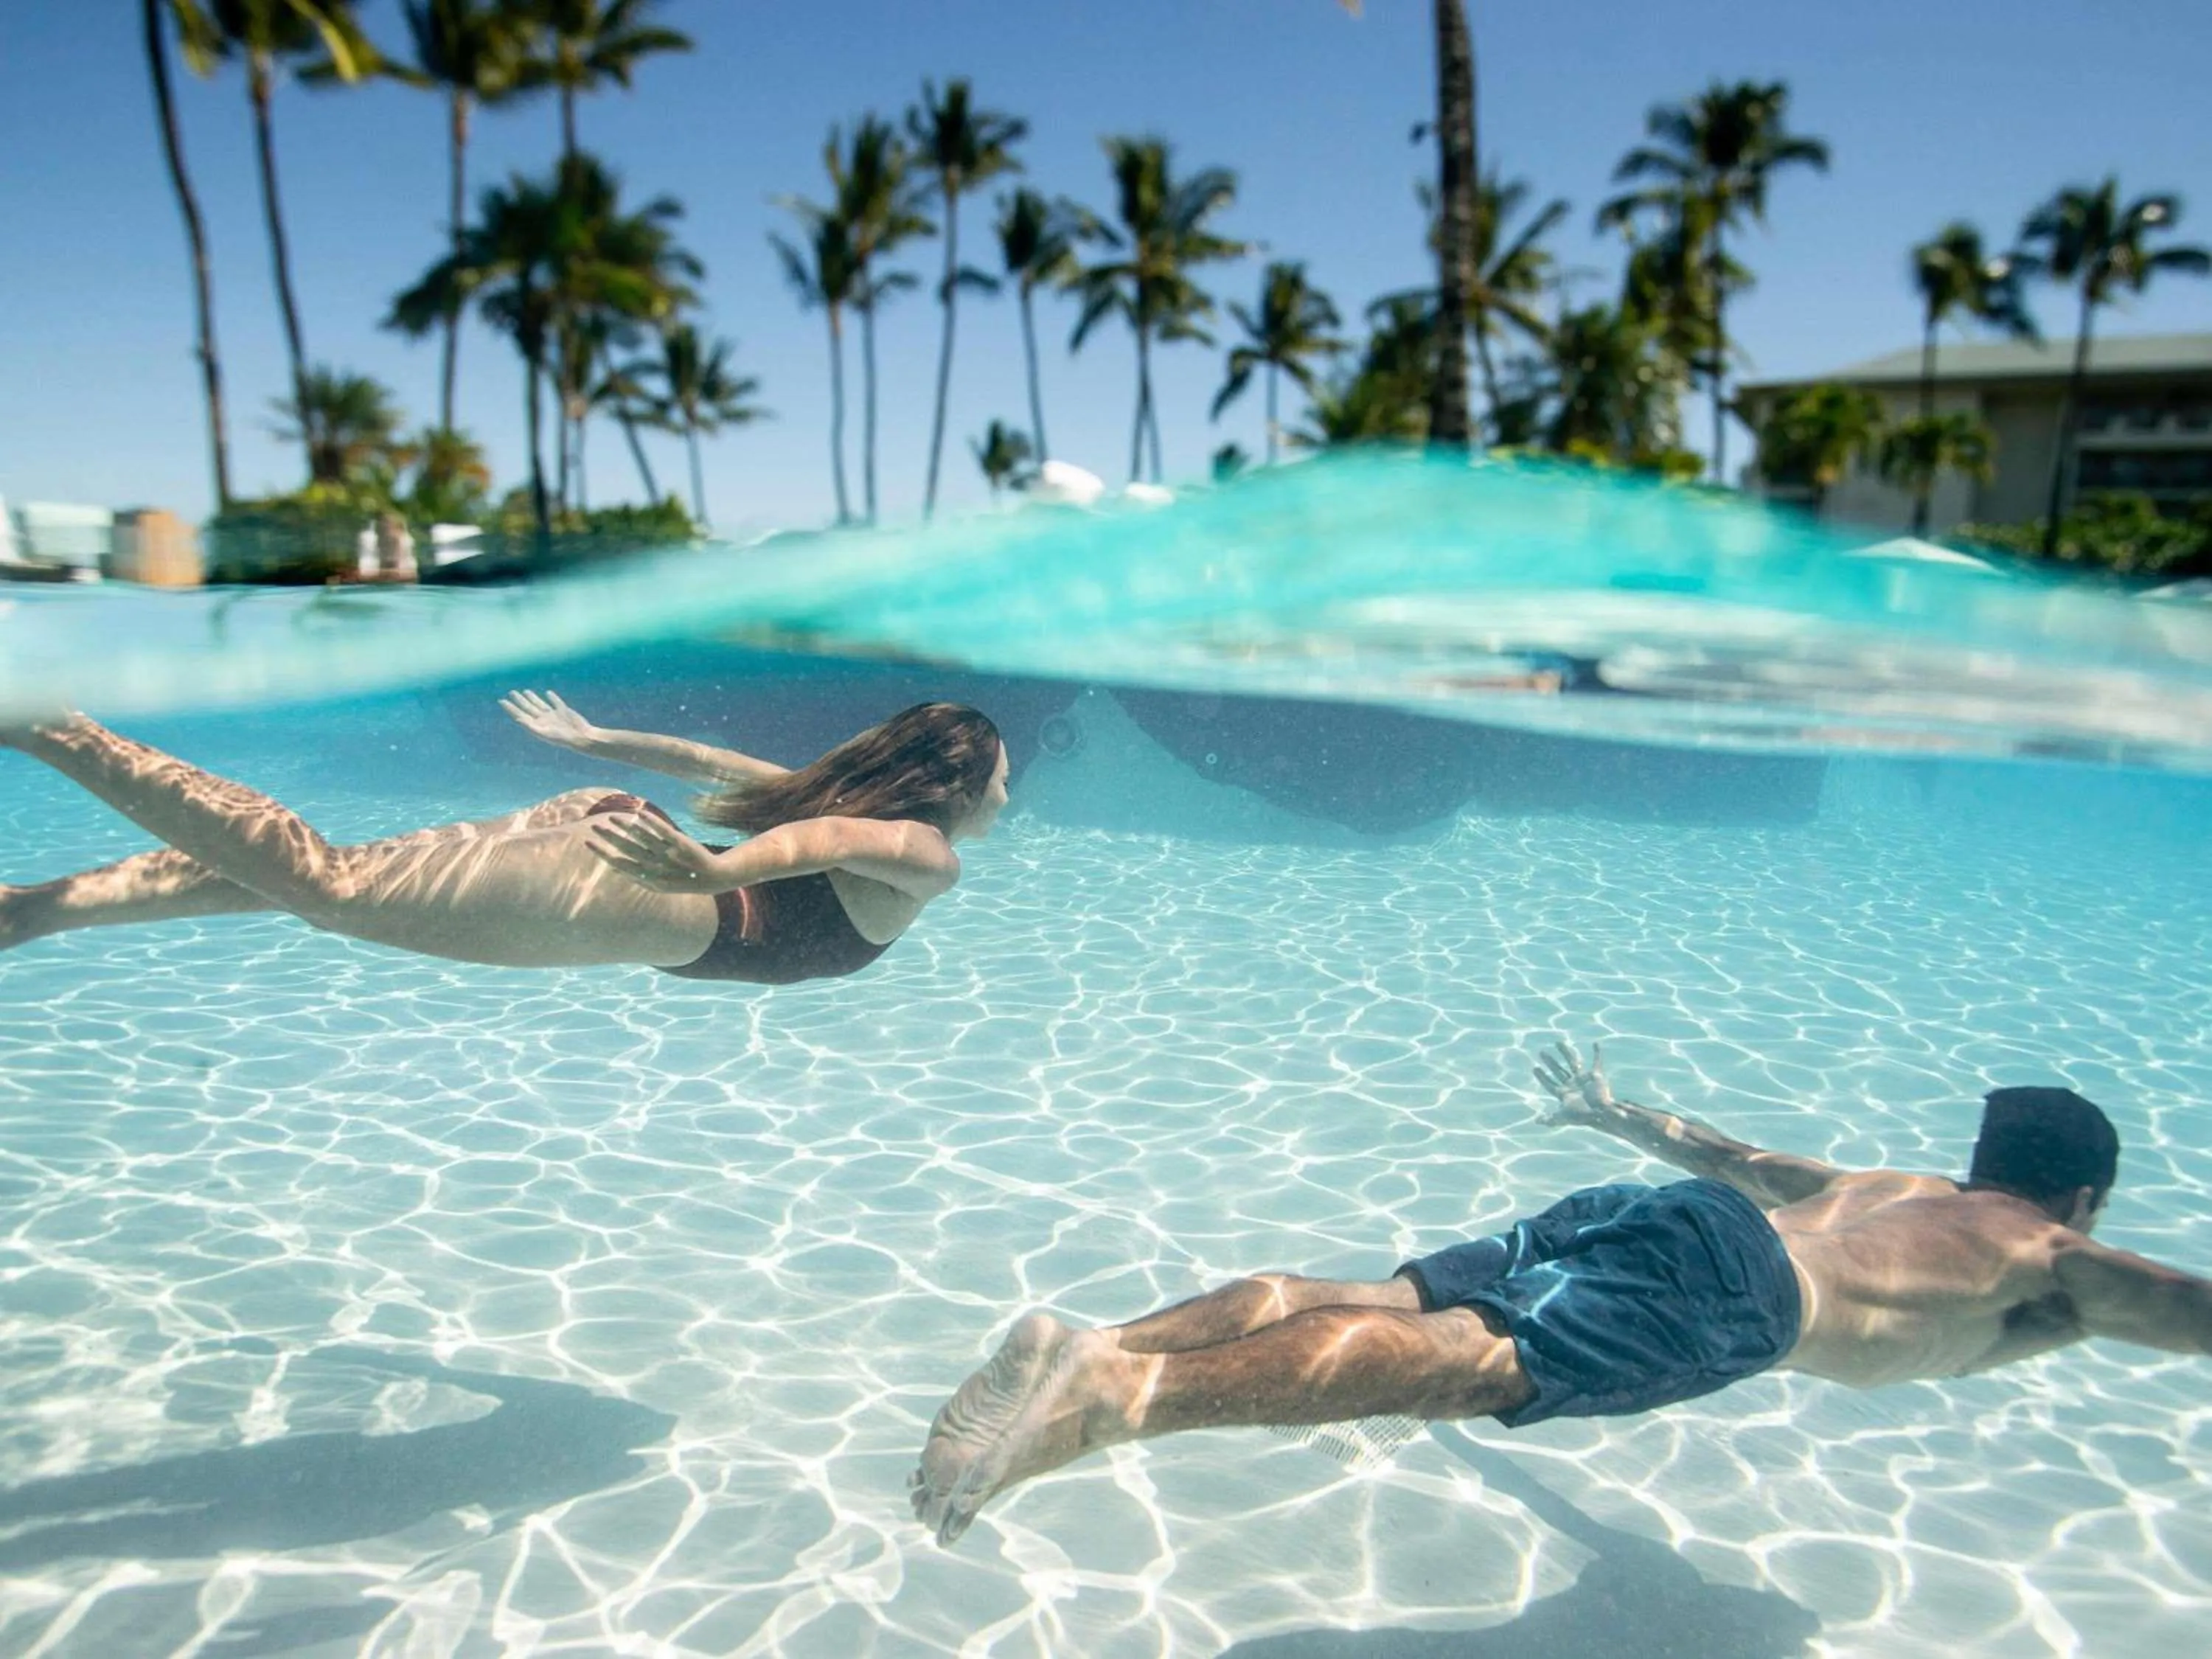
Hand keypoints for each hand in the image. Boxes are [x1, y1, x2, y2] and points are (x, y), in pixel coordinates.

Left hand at [500, 689, 597, 751]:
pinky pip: (556, 702)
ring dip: (532, 698)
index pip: (520, 714)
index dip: (510, 708)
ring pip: (540, 704)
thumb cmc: (563, 738)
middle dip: (519, 700)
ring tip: (525, 691)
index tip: (501, 700)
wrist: (582, 737)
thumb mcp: (545, 733)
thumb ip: (530, 726)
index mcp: (537, 725)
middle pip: (528, 708)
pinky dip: (552, 698)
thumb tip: (517, 719)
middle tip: (511, 692)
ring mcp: (554, 715)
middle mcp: (543, 720)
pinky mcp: (564, 711)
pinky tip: (548, 693)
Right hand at [586, 811, 725, 893]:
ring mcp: (668, 853)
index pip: (619, 863)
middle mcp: (655, 866)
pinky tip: (640, 813)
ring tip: (612, 816)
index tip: (588, 842)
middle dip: (609, 838)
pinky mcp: (681, 843)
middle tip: (594, 826)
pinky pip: (664, 831)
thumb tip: (614, 868)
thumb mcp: (657, 886)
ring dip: (626, 826)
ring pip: (643, 838)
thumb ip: (636, 878)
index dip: (602, 853)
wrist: (710, 878)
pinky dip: (652, 822)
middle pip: (628, 849)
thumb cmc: (679, 881)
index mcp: (647, 877)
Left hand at [1533, 1038, 1616, 1124]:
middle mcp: (1572, 1084)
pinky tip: (1596, 1044)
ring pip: (1572, 1062)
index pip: (1550, 1083)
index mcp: (1564, 1093)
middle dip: (1550, 1062)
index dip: (1542, 1076)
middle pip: (1558, 1070)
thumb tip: (1536, 1122)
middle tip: (1542, 1053)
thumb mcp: (1563, 1117)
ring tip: (1557, 1042)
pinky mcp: (1596, 1075)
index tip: (1535, 1068)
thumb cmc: (1582, 1115)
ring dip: (1565, 1052)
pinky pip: (1597, 1062)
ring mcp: (1583, 1079)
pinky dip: (1597, 1053)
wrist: (1600, 1113)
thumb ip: (1551, 1118)